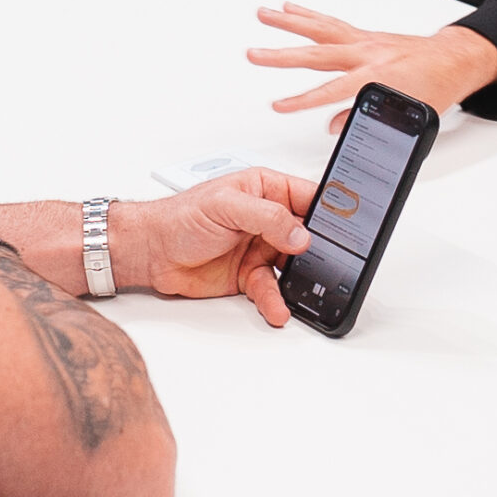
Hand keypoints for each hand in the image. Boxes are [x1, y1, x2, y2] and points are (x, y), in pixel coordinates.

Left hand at [113, 171, 316, 326]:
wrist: (151, 252)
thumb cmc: (179, 216)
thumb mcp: (225, 206)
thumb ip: (266, 216)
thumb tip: (299, 233)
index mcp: (266, 189)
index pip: (309, 196)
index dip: (329, 211)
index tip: (345, 228)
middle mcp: (267, 218)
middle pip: (307, 234)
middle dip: (320, 250)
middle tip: (333, 265)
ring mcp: (260, 248)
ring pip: (293, 266)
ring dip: (302, 280)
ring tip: (308, 292)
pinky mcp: (249, 275)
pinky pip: (272, 288)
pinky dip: (277, 300)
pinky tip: (279, 308)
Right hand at [249, 3, 496, 127]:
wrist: (452, 59)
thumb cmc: (434, 85)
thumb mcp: (405, 113)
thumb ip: (367, 118)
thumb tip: (335, 127)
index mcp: (377, 75)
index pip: (332, 91)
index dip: (303, 101)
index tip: (279, 105)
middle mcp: (366, 53)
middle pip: (318, 54)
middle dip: (283, 56)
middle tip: (255, 54)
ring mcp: (363, 40)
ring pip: (320, 29)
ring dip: (289, 22)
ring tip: (263, 14)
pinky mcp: (363, 34)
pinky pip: (330, 23)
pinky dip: (308, 14)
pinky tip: (290, 8)